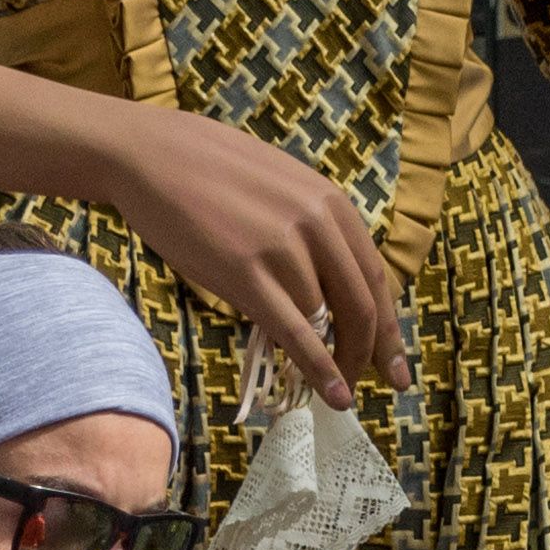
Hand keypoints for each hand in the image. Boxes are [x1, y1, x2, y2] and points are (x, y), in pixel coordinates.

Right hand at [95, 108, 404, 405]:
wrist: (152, 156)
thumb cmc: (211, 171)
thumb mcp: (282, 189)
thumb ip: (313, 232)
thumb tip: (328, 290)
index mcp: (331, 202)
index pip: (375, 277)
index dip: (389, 326)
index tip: (396, 361)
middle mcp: (318, 224)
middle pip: (362, 305)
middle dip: (372, 353)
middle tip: (374, 383)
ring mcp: (282, 248)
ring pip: (326, 322)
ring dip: (337, 362)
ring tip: (334, 386)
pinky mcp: (245, 273)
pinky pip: (295, 331)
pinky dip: (320, 368)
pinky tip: (333, 393)